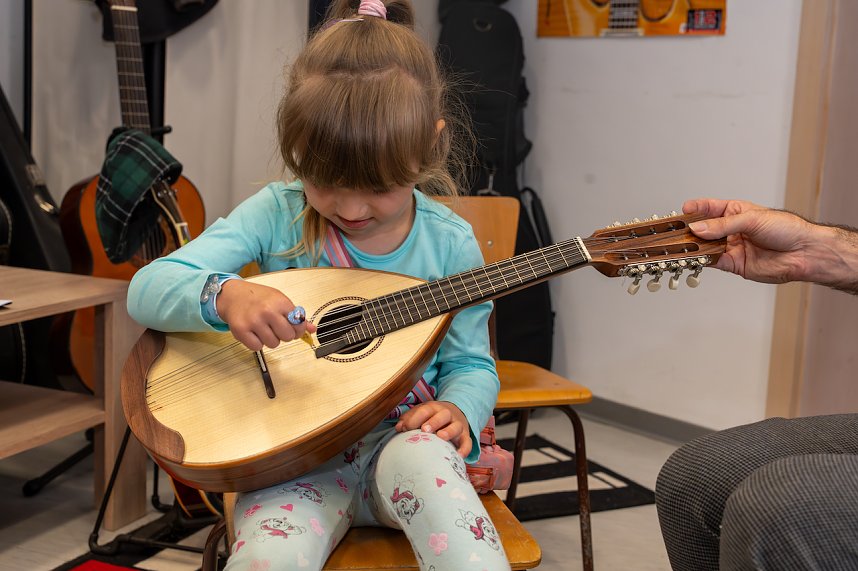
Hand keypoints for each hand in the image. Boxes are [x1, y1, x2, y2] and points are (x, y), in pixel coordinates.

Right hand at [216, 279, 316, 350]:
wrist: (233, 295)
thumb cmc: (258, 298)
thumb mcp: (279, 300)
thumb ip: (296, 315)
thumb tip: (312, 329)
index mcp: (280, 302)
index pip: (299, 324)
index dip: (297, 329)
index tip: (292, 327)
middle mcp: (268, 311)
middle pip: (288, 336)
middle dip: (285, 335)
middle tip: (276, 328)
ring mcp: (254, 321)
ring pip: (273, 344)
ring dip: (270, 339)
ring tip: (264, 329)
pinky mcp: (241, 331)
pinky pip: (257, 347)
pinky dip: (257, 343)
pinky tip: (254, 333)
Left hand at [395, 401, 472, 457]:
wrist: (455, 413)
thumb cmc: (432, 416)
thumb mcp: (420, 413)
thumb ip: (409, 419)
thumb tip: (398, 427)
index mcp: (434, 408)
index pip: (425, 410)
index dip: (415, 418)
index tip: (404, 428)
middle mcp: (447, 414)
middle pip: (443, 415)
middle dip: (434, 422)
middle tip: (424, 429)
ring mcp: (458, 425)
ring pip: (456, 427)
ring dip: (449, 431)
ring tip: (441, 437)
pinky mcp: (465, 436)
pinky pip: (467, 443)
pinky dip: (464, 449)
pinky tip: (458, 456)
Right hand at [682, 198, 820, 284]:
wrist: (804, 252)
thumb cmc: (786, 229)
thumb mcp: (751, 219)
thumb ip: (722, 225)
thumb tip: (698, 228)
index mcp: (735, 211)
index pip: (709, 208)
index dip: (694, 209)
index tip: (682, 211)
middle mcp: (731, 230)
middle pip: (703, 229)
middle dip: (690, 230)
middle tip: (675, 232)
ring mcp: (731, 247)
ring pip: (705, 246)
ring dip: (693, 247)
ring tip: (680, 246)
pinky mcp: (734, 264)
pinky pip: (712, 262)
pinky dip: (702, 260)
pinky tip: (694, 257)